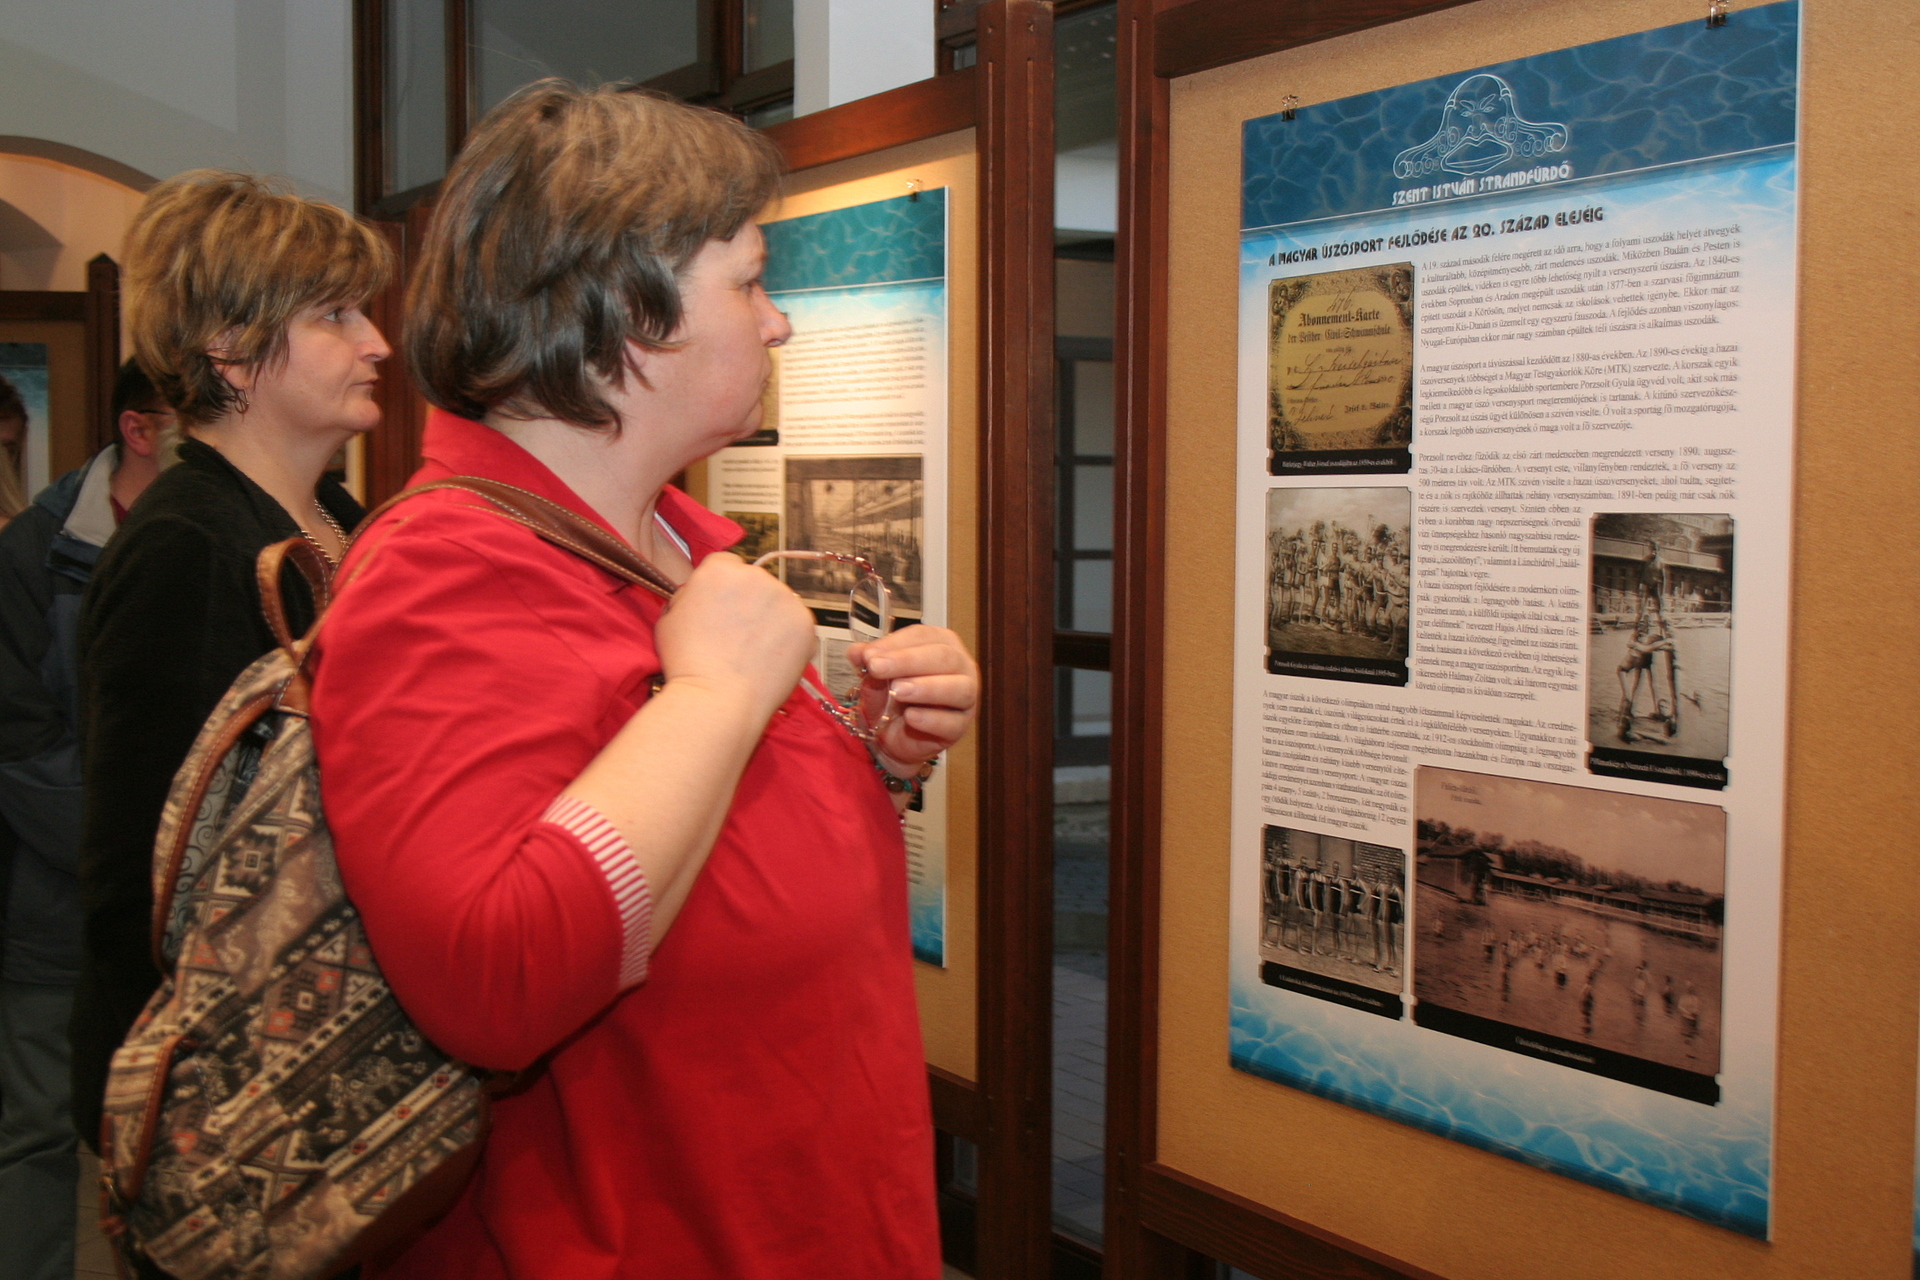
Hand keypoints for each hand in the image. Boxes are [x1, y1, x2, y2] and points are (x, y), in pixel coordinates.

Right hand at [655, 553, 815, 716]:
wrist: (717, 698)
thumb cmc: (689, 664)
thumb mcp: (669, 618)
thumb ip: (689, 596)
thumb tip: (700, 594)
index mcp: (720, 569)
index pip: (728, 565)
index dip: (725, 589)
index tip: (725, 609)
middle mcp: (755, 575)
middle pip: (756, 582)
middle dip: (750, 603)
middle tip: (738, 635)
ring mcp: (785, 598)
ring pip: (780, 603)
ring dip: (771, 619)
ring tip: (753, 651)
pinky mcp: (805, 623)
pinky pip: (798, 625)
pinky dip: (790, 639)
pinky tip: (771, 658)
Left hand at [845, 625, 978, 766]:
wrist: (891, 734)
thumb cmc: (891, 696)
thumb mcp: (875, 675)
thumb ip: (868, 660)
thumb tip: (857, 652)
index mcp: (941, 643)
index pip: (924, 636)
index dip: (897, 644)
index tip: (870, 655)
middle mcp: (960, 666)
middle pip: (944, 657)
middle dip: (908, 661)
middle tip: (878, 668)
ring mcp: (965, 698)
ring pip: (958, 688)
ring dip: (927, 688)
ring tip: (897, 691)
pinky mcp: (960, 726)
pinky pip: (952, 722)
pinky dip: (931, 719)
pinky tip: (910, 717)